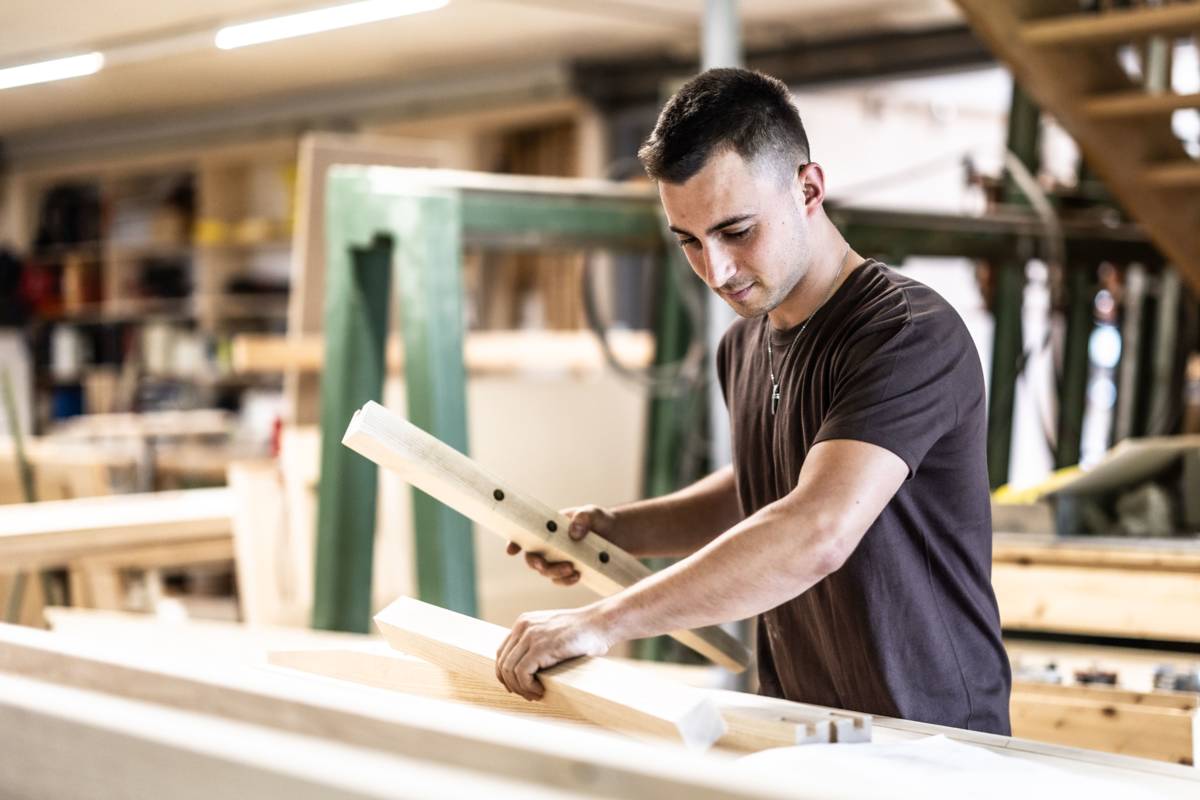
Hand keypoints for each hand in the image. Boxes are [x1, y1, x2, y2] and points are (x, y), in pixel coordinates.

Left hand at [495, 604, 613, 699]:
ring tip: (536, 695)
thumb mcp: (552, 634)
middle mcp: (523, 627)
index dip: (506, 675)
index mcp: (524, 623)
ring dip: (521, 688)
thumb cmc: (583, 634)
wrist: (600, 624)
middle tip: (528, 696)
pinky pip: (522, 673)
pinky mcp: (539, 647)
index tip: (518, 688)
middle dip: (512, 684)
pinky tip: (542, 691)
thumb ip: (537, 645)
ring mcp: (530, 635)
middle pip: (502, 663)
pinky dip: (528, 687)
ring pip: (509, 670)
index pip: (502, 653)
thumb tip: (525, 672)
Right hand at [504, 505, 618, 586]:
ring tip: (571, 570)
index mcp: (549, 528)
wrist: (619, 536)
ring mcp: (560, 559)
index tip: (511, 551)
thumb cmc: (600, 520)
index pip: (526, 535)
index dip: (514, 544)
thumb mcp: (593, 513)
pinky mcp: (571, 570)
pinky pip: (561, 580)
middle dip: (535, 564)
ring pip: (546, 572)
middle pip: (533, 558)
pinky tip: (577, 576)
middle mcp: (550, 545)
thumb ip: (583, 518)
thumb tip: (573, 533)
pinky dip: (566, 581)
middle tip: (544, 565)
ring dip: (554, 573)